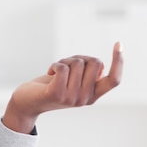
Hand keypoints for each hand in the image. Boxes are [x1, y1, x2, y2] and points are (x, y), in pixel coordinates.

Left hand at [3, 42, 123, 133]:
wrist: (26, 102)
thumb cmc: (50, 86)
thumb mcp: (72, 80)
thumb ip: (87, 73)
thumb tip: (100, 64)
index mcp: (93, 96)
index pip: (114, 80)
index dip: (119, 62)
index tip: (119, 44)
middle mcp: (85, 99)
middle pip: (94, 63)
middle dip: (79, 58)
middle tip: (65, 67)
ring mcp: (72, 98)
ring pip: (77, 63)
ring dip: (65, 61)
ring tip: (56, 72)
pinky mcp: (57, 93)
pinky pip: (63, 67)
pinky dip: (55, 64)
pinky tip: (49, 72)